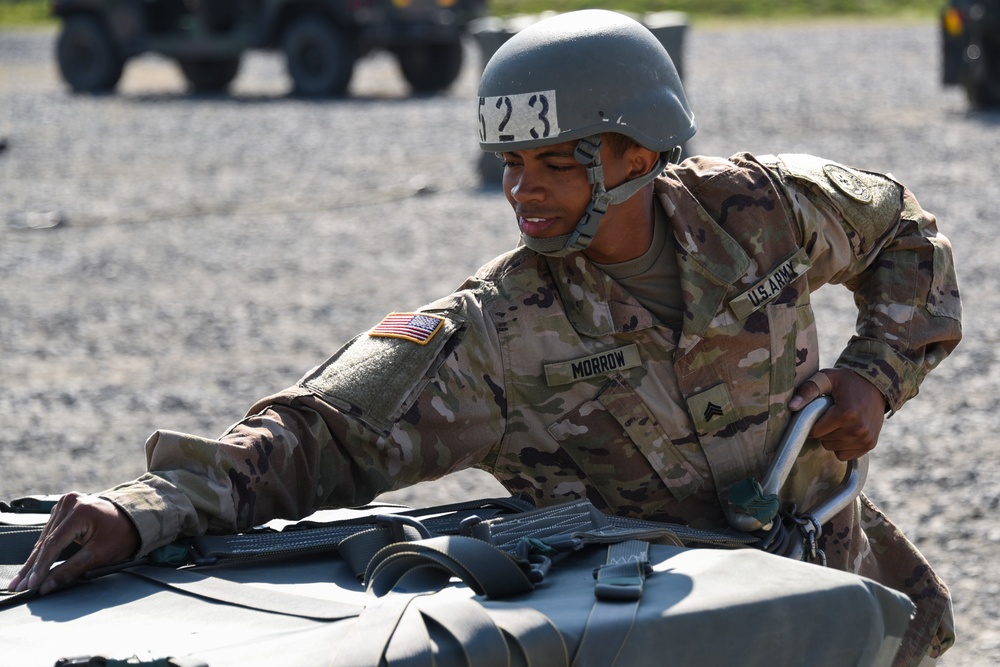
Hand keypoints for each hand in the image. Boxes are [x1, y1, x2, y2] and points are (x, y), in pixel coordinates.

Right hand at [7, 492, 139, 594]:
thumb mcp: (100, 554)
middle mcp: (70, 502)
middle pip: (45, 540)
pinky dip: (42, 550)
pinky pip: (49, 532)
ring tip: (20, 581)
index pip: (54, 543)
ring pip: (44, 537)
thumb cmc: (123, 535)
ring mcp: (66, 503)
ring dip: (33, 560)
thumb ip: (71, 570)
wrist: (137, 516)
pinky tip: (31, 566)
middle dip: (31, 567)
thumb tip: (46, 586)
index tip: (31, 585)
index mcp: (81, 510)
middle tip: (16, 586)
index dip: (41, 566)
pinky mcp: (64, 508)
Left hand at [788, 368, 886, 460]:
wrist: (876, 385)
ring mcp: (865, 438)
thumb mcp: (826, 378)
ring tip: (839, 422)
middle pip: (824, 441)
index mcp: (846, 413)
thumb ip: (808, 390)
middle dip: (823, 430)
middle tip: (830, 416)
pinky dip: (841, 446)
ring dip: (832, 438)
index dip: (813, 423)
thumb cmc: (847, 381)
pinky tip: (845, 432)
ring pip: (833, 448)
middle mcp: (858, 429)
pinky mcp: (870, 444)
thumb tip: (792, 406)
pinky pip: (845, 455)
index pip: (816, 431)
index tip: (819, 413)